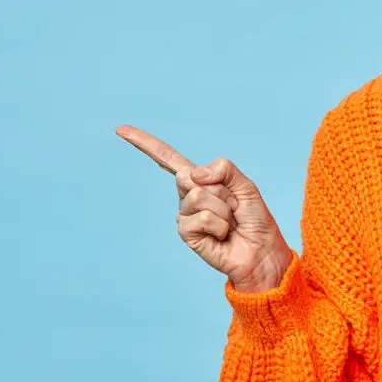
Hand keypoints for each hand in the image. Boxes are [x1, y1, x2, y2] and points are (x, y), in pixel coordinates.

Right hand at [115, 124, 290, 290]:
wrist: (261, 251)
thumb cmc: (254, 219)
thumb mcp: (245, 185)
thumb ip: (224, 169)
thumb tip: (192, 173)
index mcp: (199, 180)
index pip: (168, 158)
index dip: (145, 143)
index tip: (121, 130)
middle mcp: (187, 195)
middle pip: (189, 176)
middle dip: (220, 189)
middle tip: (232, 206)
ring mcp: (185, 215)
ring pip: (199, 197)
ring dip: (223, 209)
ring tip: (229, 222)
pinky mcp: (186, 233)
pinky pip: (202, 217)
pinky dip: (219, 225)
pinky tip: (222, 235)